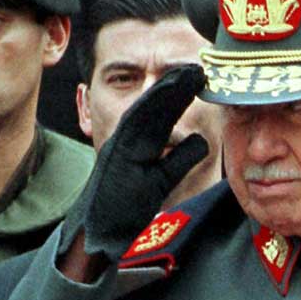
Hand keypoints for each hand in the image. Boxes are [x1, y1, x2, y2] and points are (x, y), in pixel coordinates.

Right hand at [65, 65, 209, 261]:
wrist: (98, 233)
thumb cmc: (126, 208)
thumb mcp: (162, 179)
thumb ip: (179, 159)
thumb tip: (201, 140)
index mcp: (140, 142)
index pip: (164, 113)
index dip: (182, 94)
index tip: (203, 78)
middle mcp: (128, 138)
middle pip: (156, 105)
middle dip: (177, 84)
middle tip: (199, 66)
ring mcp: (119, 143)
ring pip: (144, 109)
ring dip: (165, 89)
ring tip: (187, 72)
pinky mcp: (114, 153)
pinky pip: (132, 125)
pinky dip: (147, 107)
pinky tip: (164, 92)